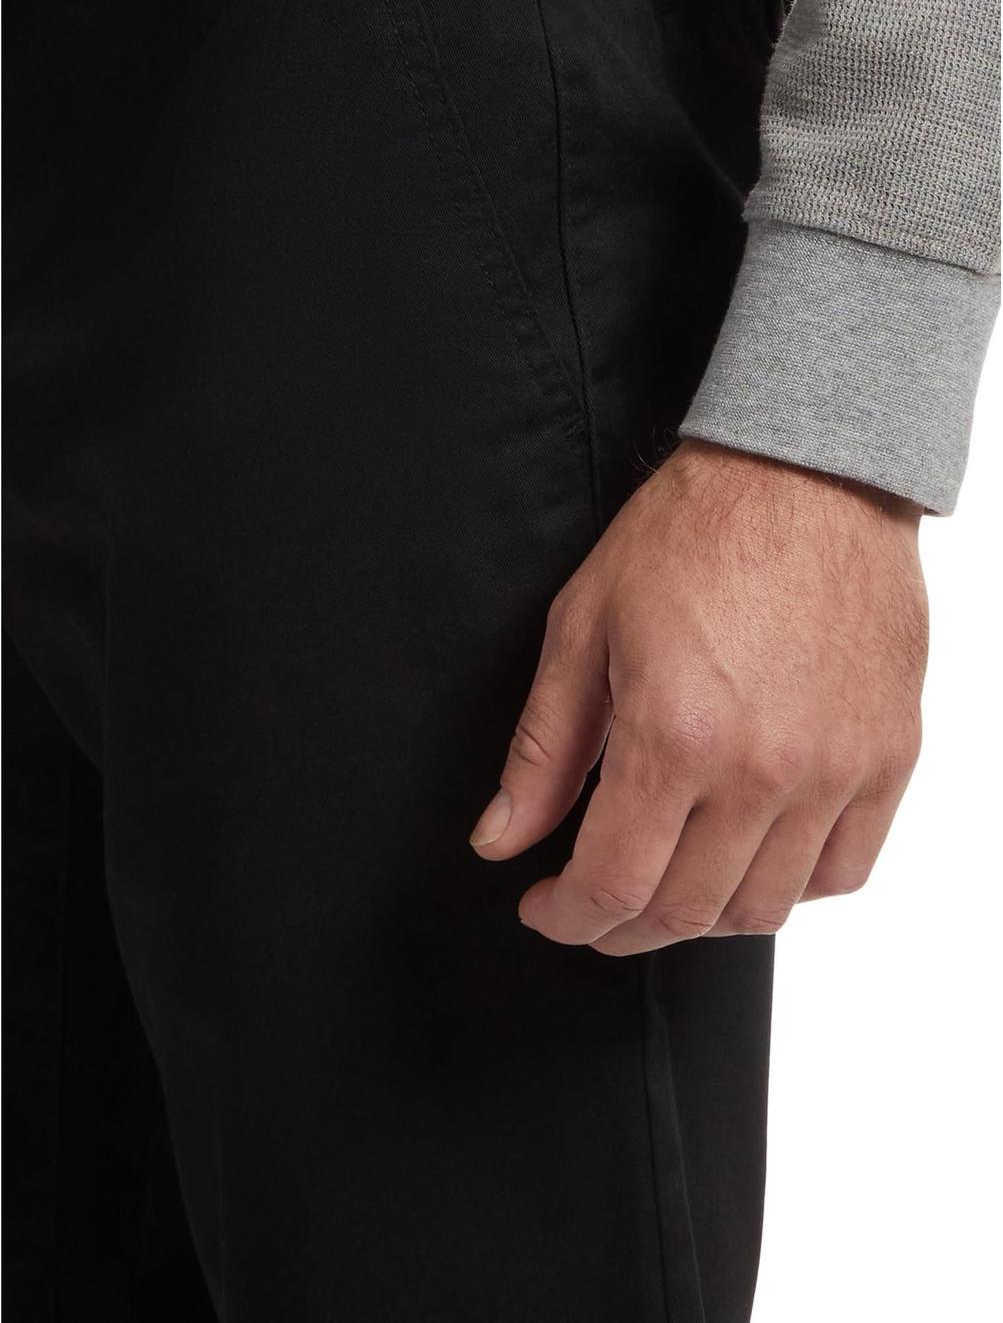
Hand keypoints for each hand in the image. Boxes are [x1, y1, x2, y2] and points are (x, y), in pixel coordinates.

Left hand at [470, 441, 927, 952]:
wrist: (809, 472)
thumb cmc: (691, 532)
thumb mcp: (584, 627)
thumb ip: (543, 749)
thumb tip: (501, 839)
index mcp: (675, 734)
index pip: (613, 885)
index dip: (567, 916)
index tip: (547, 907)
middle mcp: (763, 769)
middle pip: (685, 912)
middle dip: (620, 926)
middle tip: (593, 902)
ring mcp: (836, 769)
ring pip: (764, 908)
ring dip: (699, 916)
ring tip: (665, 881)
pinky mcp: (889, 755)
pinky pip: (843, 871)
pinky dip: (788, 886)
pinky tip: (748, 857)